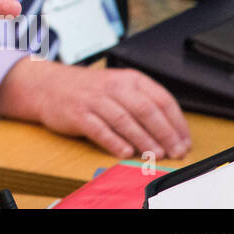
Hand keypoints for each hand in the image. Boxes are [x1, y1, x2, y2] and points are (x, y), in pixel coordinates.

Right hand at [0, 59, 191, 159]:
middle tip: (176, 151)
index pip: (160, 98)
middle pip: (145, 110)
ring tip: (156, 154)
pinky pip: (99, 129)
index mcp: (129, 79)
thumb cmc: (89, 90)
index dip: (176, 122)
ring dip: (143, 140)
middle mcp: (112, 87)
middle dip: (165, 133)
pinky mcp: (78, 114)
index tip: (184, 140)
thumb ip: (143, 102)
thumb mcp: (118, 86)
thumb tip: (171, 131)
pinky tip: (125, 152)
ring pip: (124, 121)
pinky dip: (114, 142)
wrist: (48, 86)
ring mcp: (94, 100)